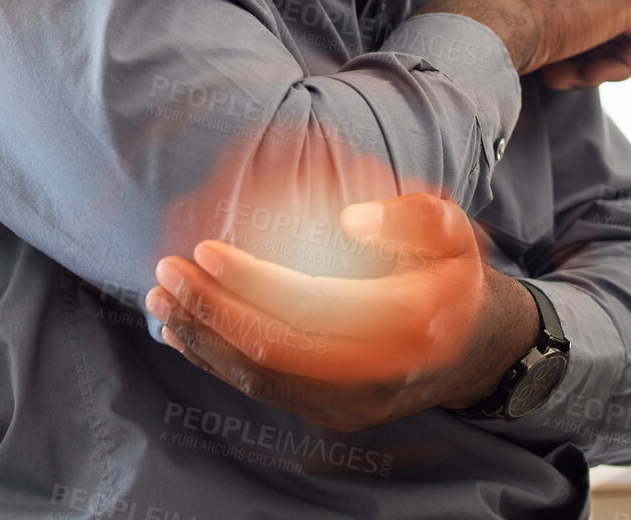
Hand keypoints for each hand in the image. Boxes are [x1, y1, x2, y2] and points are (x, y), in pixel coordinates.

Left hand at [144, 192, 536, 430]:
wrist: (470, 346)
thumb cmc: (447, 273)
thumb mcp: (450, 229)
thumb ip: (409, 216)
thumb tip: (350, 217)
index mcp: (409, 324)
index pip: (314, 307)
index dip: (253, 281)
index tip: (206, 250)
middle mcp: (378, 376)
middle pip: (276, 351)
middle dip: (211, 312)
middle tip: (166, 272)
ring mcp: (351, 404)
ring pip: (262, 379)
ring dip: (203, 339)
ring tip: (160, 299)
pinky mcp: (330, 414)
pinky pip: (264, 390)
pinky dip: (217, 360)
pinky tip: (181, 332)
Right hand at [417, 0, 630, 88]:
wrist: (488, 20)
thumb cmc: (482, 23)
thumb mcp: (503, 10)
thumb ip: (527, 12)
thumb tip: (544, 43)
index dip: (563, 35)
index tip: (536, 56)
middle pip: (605, 10)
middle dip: (582, 48)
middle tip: (550, 72)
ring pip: (625, 28)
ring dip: (595, 61)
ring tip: (558, 75)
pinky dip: (620, 67)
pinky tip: (582, 74)